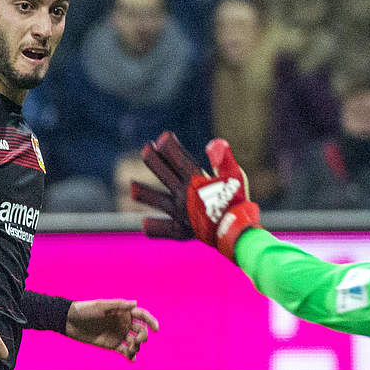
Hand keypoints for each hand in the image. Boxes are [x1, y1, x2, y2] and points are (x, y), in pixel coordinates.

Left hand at [65, 299, 158, 360]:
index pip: (142, 316)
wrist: (70, 322)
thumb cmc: (85, 310)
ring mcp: (119, 334)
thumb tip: (135, 303)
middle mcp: (124, 323)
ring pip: (135, 342)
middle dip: (143, 337)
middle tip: (137, 341)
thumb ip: (119, 305)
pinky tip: (132, 359)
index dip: (151, 321)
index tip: (156, 329)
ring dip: (137, 347)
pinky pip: (125, 351)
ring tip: (130, 350)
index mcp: (123, 312)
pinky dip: (131, 355)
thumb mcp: (101, 306)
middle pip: (141, 331)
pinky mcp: (112, 345)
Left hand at [134, 132, 261, 259]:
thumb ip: (223, 160)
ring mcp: (180, 213)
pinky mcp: (181, 231)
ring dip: (145, 193)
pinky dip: (154, 228)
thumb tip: (214, 142)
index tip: (163, 137)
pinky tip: (144, 224)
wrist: (236, 231)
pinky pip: (164, 230)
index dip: (170, 147)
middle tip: (146, 150)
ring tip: (132, 188)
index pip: (179, 159)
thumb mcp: (234, 177)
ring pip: (158, 201)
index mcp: (196, 181)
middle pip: (164, 174)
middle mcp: (184, 195)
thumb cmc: (237, 202)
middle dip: (154, 160)